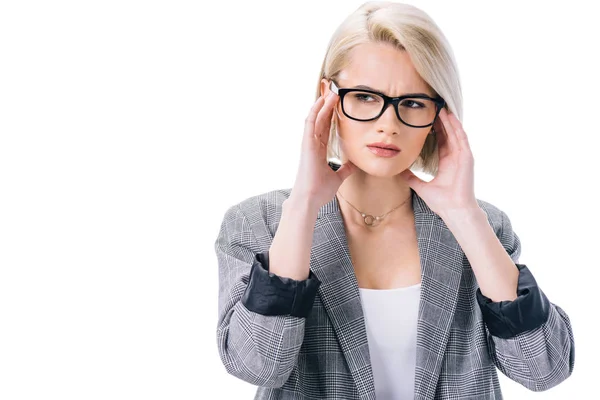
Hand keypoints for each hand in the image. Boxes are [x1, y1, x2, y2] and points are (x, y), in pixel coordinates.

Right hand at [291, 90, 356, 209]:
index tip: (337, 104)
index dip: (331, 115)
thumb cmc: (319, 191)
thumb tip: (354, 164)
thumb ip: (345, 169)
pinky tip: (321, 101)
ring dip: (323, 104)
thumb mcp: (337, 178)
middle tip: (335, 91)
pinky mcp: (307, 145)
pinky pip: (310, 124)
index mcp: (318, 151)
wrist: (309, 200)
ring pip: (316, 118)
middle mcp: (312, 145)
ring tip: (331, 91)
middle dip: (327, 105)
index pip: (325, 128)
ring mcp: (308, 144)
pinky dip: (315, 111)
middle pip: (320, 120)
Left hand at [398, 107, 478, 216]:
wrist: (454, 210)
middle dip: (439, 121)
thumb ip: (411, 177)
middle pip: (446, 133)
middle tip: (431, 107)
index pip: (438, 141)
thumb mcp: (421, 186)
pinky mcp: (467, 157)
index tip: (424, 119)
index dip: (433, 129)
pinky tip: (450, 116)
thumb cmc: (441, 202)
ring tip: (440, 106)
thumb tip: (398, 171)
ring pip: (454, 132)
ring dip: (448, 119)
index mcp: (445, 162)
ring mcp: (462, 156)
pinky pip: (461, 138)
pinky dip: (456, 126)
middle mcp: (455, 157)